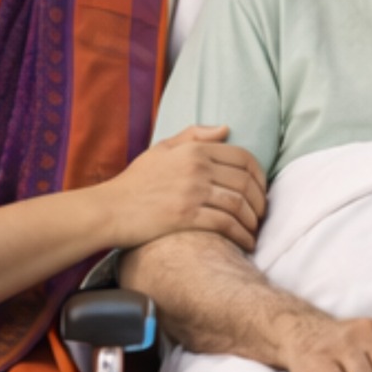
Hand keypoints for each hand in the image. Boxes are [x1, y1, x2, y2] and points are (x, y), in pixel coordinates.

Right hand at [103, 125, 267, 251]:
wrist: (110, 209)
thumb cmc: (135, 181)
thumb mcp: (162, 149)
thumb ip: (194, 135)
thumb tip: (226, 128)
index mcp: (193, 150)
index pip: (243, 158)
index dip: (259, 176)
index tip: (261, 191)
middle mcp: (196, 168)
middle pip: (245, 183)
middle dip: (260, 202)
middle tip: (261, 215)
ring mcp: (191, 192)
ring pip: (239, 204)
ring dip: (252, 221)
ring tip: (253, 231)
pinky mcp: (185, 217)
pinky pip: (225, 225)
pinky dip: (241, 235)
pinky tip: (245, 243)